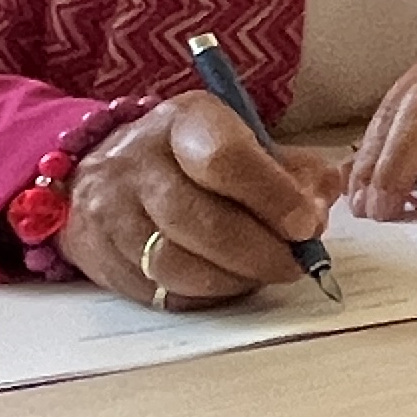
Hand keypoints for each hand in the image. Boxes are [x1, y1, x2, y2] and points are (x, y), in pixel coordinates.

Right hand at [62, 93, 341, 309]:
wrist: (102, 168)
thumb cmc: (193, 156)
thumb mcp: (244, 139)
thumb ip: (292, 171)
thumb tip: (317, 211)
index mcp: (184, 122)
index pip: (225, 160)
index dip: (272, 198)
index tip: (306, 226)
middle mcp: (138, 162)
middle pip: (200, 221)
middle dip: (259, 252)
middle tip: (294, 264)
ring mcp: (111, 210)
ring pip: (175, 264)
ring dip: (232, 279)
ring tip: (260, 274)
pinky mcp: (99, 255)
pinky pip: (157, 290)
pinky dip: (202, 295)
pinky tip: (225, 283)